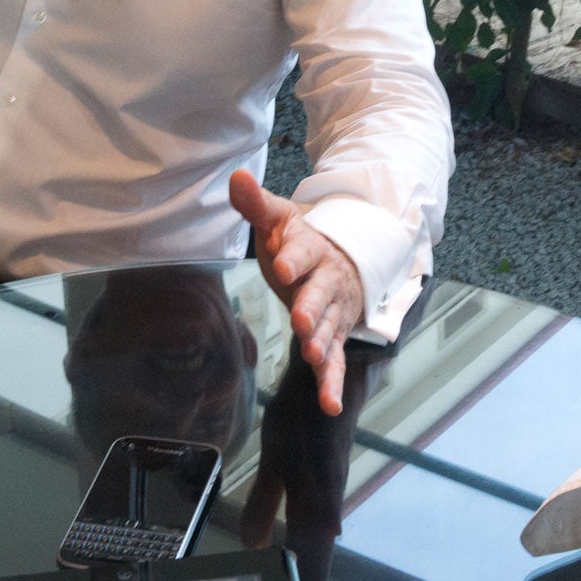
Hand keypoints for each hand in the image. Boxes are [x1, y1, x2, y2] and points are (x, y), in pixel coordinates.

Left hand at [229, 170, 364, 415]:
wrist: (345, 263)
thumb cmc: (300, 245)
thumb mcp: (279, 221)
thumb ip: (255, 204)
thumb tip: (235, 176)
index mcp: (309, 248)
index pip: (301, 250)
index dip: (293, 258)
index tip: (283, 264)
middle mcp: (325, 281)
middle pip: (319, 293)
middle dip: (311, 307)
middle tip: (301, 319)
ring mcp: (332, 312)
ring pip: (329, 327)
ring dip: (322, 342)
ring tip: (314, 356)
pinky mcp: (334, 337)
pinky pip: (336, 361)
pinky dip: (333, 382)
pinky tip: (330, 405)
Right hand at [241, 335, 377, 580]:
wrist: (323, 363)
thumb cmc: (301, 418)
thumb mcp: (276, 463)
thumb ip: (268, 503)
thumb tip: (257, 544)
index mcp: (310, 492)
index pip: (308, 545)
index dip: (310, 579)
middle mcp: (317, 482)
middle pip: (314, 539)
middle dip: (312, 577)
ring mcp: (314, 463)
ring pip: (318, 517)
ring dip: (318, 554)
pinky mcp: (306, 442)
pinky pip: (317, 479)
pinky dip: (324, 507)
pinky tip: (330, 529)